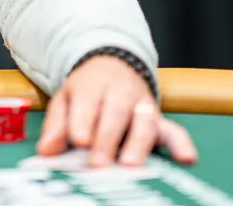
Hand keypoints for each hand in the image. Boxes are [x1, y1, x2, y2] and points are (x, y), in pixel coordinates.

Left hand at [36, 55, 197, 167]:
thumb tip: (46, 151)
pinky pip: (175, 130)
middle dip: (108, 138)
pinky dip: (181, 144)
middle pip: (116, 113)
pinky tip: (186, 159)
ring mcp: (143, 106)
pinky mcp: (160, 120)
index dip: (84, 121)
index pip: (88, 101)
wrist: (114, 66)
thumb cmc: (87, 90)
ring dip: (138, 144)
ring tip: (130, 165)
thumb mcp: (65, 99)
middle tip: (99, 163)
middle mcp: (121, 92)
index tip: (79, 140)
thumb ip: (56, 125)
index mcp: (93, 85)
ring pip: (144, 122)